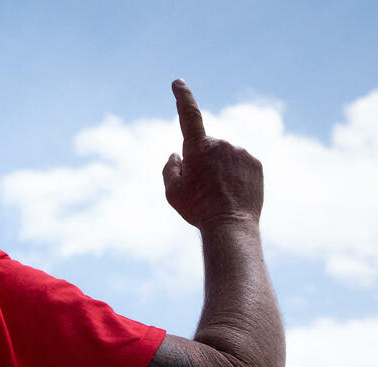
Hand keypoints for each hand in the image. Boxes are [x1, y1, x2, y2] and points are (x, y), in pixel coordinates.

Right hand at [163, 79, 263, 228]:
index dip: (183, 97)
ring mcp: (241, 152)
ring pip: (225, 156)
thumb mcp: (172, 192)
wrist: (230, 225)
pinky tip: (233, 193)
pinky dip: (235, 174)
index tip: (178, 82)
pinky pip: (241, 164)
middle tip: (201, 186)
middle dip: (202, 160)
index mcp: (198, 148)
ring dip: (220, 168)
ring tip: (219, 193)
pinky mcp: (255, 163)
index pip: (189, 115)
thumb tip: (176, 153)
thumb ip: (170, 168)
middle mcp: (222, 144)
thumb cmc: (197, 208)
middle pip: (207, 146)